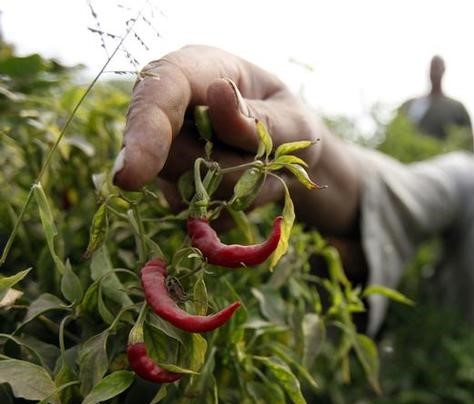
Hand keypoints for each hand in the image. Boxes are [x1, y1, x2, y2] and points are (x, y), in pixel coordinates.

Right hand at [113, 45, 321, 207]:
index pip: (159, 91)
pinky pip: (196, 213)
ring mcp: (165, 150)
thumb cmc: (290, 125)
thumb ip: (258, 118)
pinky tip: (249, 187)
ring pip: (186, 189)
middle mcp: (170, 107)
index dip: (144, 132)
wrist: (290, 158)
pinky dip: (231, 208)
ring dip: (236, 189)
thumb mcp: (292, 121)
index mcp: (197, 69)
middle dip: (226, 167)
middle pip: (170, 154)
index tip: (130, 176)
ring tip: (264, 169)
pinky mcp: (171, 187)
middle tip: (269, 157)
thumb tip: (219, 94)